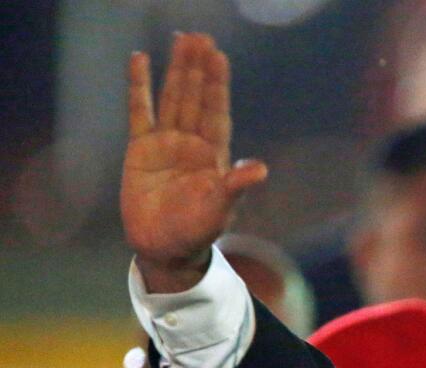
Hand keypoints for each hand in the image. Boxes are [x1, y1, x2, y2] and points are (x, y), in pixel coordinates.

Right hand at [121, 33, 267, 291]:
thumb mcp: (220, 209)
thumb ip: (236, 186)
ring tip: (182, 40)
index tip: (219, 56)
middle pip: (195, 98)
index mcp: (214, 156)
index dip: (217, 85)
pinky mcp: (140, 150)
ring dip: (176, 70)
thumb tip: (261, 169)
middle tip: (201, 36)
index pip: (216, 112)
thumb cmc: (198, 232)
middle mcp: (191, 144)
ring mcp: (166, 144)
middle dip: (198, 68)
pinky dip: (139, 86)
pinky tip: (140, 60)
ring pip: (172, 98)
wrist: (165, 248)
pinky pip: (140, 111)